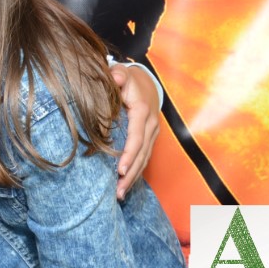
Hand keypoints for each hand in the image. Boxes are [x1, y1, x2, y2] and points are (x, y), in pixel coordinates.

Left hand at [109, 62, 160, 200]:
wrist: (145, 81)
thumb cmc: (127, 79)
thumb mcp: (122, 73)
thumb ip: (117, 75)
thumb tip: (116, 77)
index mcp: (142, 110)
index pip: (136, 135)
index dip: (129, 154)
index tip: (120, 170)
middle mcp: (150, 124)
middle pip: (142, 152)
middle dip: (131, 173)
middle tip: (118, 192)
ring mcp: (152, 132)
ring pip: (145, 158)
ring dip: (134, 177)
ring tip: (120, 194)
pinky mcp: (150, 138)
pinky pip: (144, 157)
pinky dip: (136, 171)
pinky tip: (126, 185)